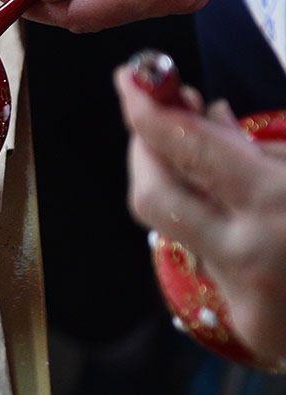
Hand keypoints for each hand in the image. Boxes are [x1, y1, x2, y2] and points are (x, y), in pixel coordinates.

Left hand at [114, 67, 285, 362]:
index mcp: (278, 204)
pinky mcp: (250, 328)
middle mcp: (248, 255)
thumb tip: (201, 115)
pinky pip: (212, 261)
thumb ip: (258, 146)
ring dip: (182, 187)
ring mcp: (246, 299)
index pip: (183, 147)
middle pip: (149, 193)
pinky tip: (248, 215)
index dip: (145, 107)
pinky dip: (219, 227)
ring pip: (176, 230)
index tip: (131, 76)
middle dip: (144, 149)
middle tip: (160, 115)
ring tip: (215, 160)